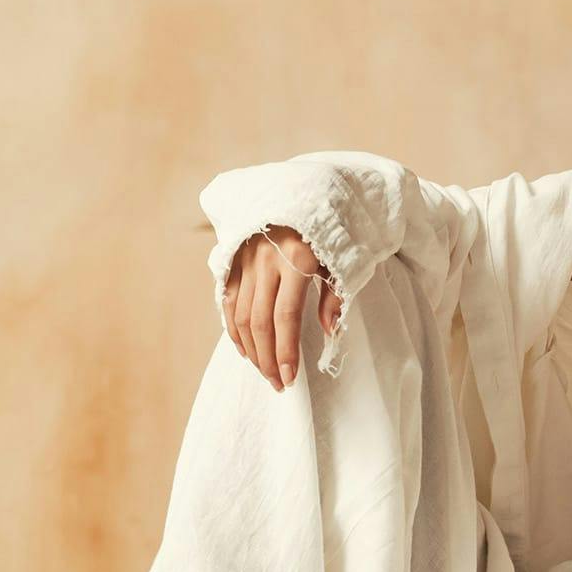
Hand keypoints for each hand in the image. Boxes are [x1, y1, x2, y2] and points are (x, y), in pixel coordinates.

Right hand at [223, 226, 344, 391]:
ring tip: (264, 371)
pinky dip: (233, 328)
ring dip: (251, 349)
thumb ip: (334, 295)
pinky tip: (244, 349)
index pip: (286, 318)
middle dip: (267, 358)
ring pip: (240, 314)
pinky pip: (228, 299)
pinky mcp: (234, 256)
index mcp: (297, 259)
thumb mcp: (342, 258)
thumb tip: (329, 331)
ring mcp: (246, 257)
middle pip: (260, 321)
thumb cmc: (334, 227)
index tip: (290, 378)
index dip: (286, 352)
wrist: (308, 188)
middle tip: (277, 383)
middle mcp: (266, 259)